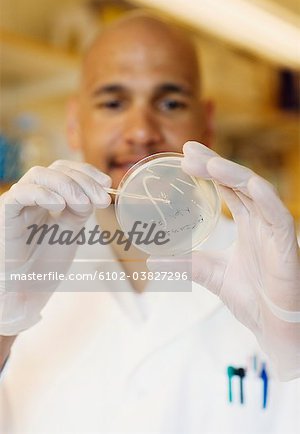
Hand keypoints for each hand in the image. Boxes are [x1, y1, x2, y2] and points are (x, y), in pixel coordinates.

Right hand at [0, 160, 110, 334]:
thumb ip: (81, 209)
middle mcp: (31, 195)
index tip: (107, 184)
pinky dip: (43, 193)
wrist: (26, 289)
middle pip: (56, 169)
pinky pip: (20, 193)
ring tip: (83, 205)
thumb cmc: (45, 263)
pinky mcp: (6, 214)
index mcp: (47, 197)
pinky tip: (58, 205)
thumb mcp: (70, 230)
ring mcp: (18, 203)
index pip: (65, 170)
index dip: (87, 172)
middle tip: (102, 199)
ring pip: (39, 175)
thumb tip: (98, 193)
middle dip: (83, 180)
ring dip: (67, 185)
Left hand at [148, 141, 299, 379]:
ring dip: (234, 174)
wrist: (274, 328)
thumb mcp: (212, 274)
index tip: (185, 155)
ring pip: (257, 192)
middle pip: (239, 182)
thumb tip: (153, 259)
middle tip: (188, 151)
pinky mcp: (286, 245)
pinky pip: (279, 216)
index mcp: (248, 223)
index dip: (210, 170)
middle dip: (215, 164)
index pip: (228, 187)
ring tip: (208, 162)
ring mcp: (274, 230)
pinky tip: (249, 184)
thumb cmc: (252, 299)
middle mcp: (261, 221)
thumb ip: (187, 263)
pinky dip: (265, 199)